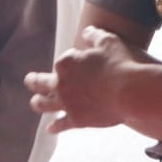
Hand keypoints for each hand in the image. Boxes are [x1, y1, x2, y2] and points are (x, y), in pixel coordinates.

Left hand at [24, 25, 146, 133]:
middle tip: (30, 80)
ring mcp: (66, 103)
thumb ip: (94, 35)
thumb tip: (87, 32)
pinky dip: (54, 127)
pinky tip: (50, 129)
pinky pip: (61, 124)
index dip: (71, 62)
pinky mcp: (77, 120)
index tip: (81, 61)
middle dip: (34, 81)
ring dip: (38, 103)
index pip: (62, 62)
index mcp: (65, 63)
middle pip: (41, 83)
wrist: (132, 92)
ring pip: (44, 105)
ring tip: (35, 103)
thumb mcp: (108, 41)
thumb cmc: (121, 64)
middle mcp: (60, 83)